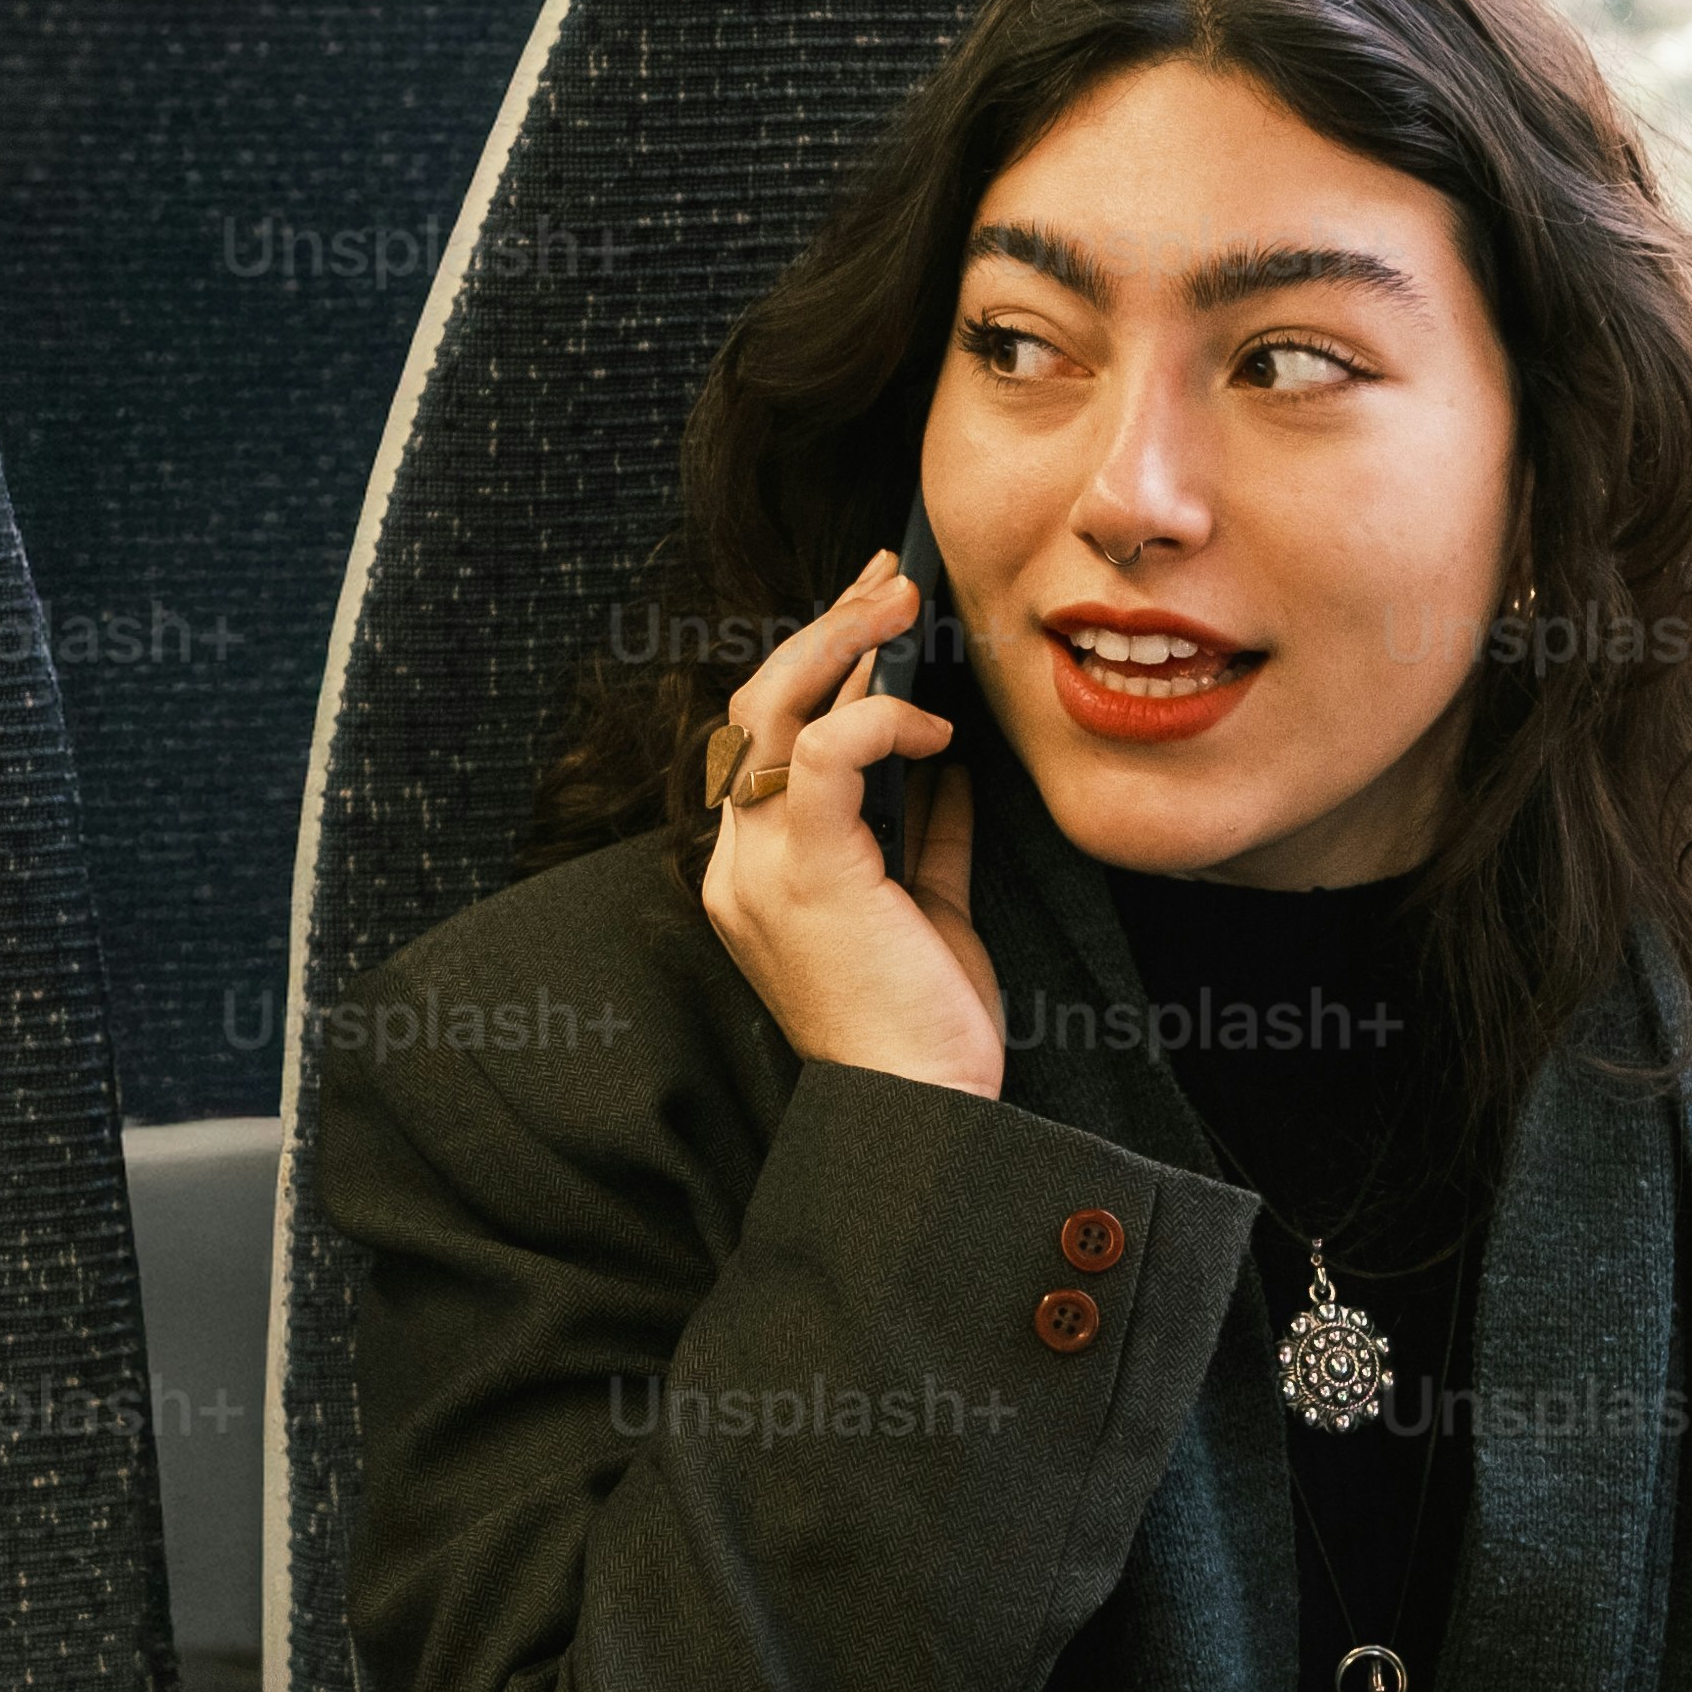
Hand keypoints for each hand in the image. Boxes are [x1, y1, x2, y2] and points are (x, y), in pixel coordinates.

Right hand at [691, 550, 1000, 1100]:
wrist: (921, 1112)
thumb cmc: (926, 1031)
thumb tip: (951, 773)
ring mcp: (759, 867)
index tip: (881, 616)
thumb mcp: (933, 913)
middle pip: (756, 706)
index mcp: (760, 870)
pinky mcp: (801, 873)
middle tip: (891, 579)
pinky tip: (935, 731)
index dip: (821, 666)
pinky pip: (822, 753)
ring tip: (903, 602)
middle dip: (826, 629)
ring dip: (842, 643)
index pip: (768, 739)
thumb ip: (929, 839)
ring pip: (772, 710)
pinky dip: (880, 721)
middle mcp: (740, 861)